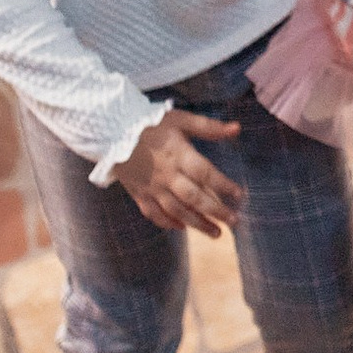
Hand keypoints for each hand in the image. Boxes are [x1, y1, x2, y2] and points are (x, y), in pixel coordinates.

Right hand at [114, 110, 244, 235]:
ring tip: (216, 233)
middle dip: (215, 212)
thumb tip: (236, 129)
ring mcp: (151, 188)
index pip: (205, 174)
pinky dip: (167, 223)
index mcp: (179, 155)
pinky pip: (153, 214)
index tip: (240, 195)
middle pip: (193, 198)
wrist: (112, 132)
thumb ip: (209, 127)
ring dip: (197, 224)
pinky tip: (182, 228)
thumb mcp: (181, 119)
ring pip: (176, 211)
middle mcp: (166, 175)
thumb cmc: (151, 124)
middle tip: (234, 222)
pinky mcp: (139, 194)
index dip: (224, 185)